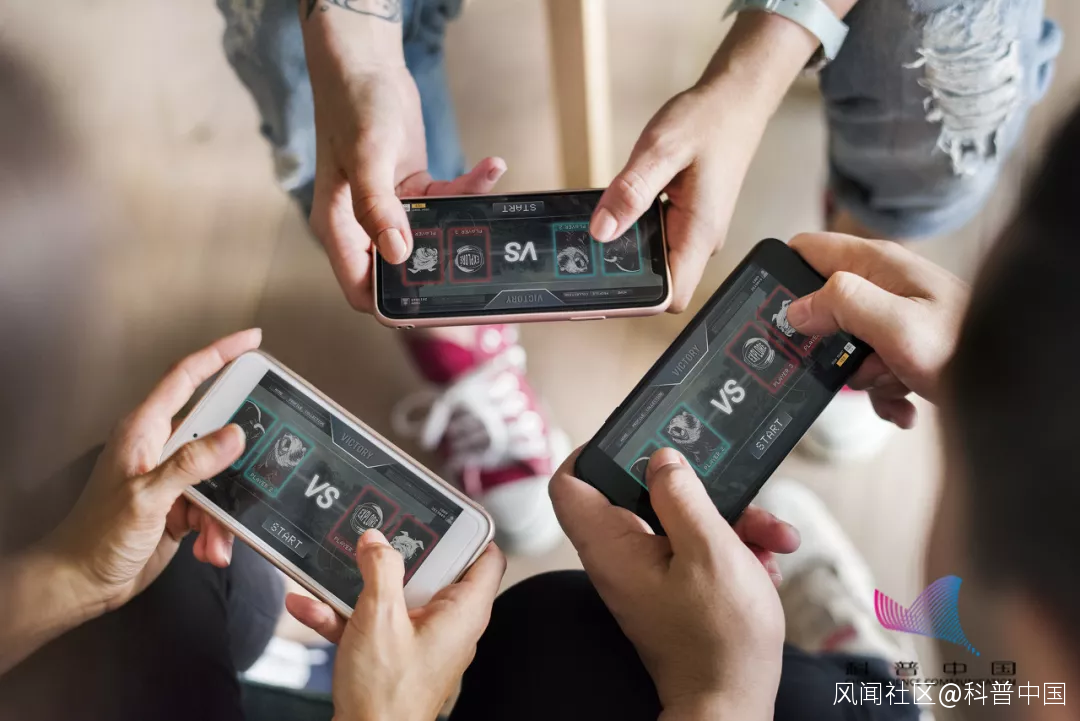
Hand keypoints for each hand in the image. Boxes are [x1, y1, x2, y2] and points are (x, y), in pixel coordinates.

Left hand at [44, 330, 260, 612]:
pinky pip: (218, 507)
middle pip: (216, 428)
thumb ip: (191, 464)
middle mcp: (161, 447)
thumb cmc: (97, 536)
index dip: (220, 354)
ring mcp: (174, 477)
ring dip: (227, 508)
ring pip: (223, 475)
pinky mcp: (183, 506)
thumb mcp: (147, 497)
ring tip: (215, 535)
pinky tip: (209, 549)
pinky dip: (219, 530)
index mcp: (145, 430)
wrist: (81, 583)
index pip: (186, 377)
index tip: (252, 341)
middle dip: (241, 450)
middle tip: (270, 448)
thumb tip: (235, 434)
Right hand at [286, 532, 505, 720]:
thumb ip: (381, 569)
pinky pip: (374, 623)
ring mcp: (422, 641)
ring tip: (333, 565)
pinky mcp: (396, 657)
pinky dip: (344, 614)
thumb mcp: (380, 616)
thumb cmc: (386, 695)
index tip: (440, 511)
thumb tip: (377, 541)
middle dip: (400, 551)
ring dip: (360, 584)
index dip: (468, 530)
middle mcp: (449, 625)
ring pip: (396, 596)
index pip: (487, 557)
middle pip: (434, 570)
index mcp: (463, 611)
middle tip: (378, 530)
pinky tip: (308, 605)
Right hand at [306, 58, 504, 311]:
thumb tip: (398, 254)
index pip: (362, 289)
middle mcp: (362, 225)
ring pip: (432, 239)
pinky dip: (469, 190)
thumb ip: (378, 207)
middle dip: (441, 267)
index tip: (433, 306)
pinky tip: (490, 167)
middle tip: (478, 257)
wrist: (364, 64)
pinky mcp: (412, 191)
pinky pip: (446, 204)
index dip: (394, 305)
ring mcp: (389, 210)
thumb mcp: (366, 156)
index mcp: (338, 228)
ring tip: (487, 185)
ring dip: (463, 221)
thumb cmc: (353, 105)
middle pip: (402, 271)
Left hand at [551, 448, 788, 718]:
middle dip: (694, 485)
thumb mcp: (709, 551)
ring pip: (680, 519)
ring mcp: (649, 572)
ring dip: (729, 519)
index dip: (596, 450)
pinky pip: (697, 548)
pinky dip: (732, 548)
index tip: (637, 434)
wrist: (733, 702)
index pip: (570, 483)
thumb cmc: (719, 639)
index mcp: (612, 546)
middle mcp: (622, 557)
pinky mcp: (675, 586)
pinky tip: (766, 561)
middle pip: (639, 493)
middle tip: (726, 481)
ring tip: (770, 535)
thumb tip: (661, 459)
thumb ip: (682, 497)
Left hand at [590, 87, 763, 312]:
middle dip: (625, 271)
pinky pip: (658, 237)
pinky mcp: (688, 218)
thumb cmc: (709, 120)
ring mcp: (696, 230)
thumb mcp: (661, 150)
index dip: (640, 298)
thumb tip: (601, 231)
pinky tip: (623, 205)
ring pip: (656, 260)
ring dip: (629, 246)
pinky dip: (636, 227)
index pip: (673, 297)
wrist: (736, 99)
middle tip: (593, 248)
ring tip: (607, 219)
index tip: (605, 284)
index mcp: (700, 232)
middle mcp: (701, 239)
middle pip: (660, 282)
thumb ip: (630, 191)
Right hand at [786, 232, 970, 427]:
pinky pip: (873, 369)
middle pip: (823, 307)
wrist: (1015, 384)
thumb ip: (842, 304)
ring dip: (862, 374)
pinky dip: (883, 392)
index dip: (784, 278)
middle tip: (850, 359)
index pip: (807, 250)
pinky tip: (903, 403)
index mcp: (877, 265)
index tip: (775, 314)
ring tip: (894, 379)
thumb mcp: (894, 325)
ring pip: (847, 345)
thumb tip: (797, 308)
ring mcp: (896, 316)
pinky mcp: (905, 346)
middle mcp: (885, 284)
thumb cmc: (966, 350)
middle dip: (827, 343)